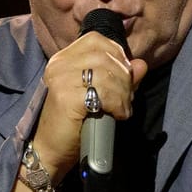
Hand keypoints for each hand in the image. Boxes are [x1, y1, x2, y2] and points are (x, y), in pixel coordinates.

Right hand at [28, 31, 146, 179]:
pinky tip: (116, 115)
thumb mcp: (98, 95)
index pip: (97, 40)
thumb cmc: (74, 123)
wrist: (50, 150)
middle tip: (126, 99)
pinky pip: (104, 93)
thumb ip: (119, 77)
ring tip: (122, 109)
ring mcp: (61, 79)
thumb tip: (141, 64)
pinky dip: (117, 104)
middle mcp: (60, 64)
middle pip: (106, 56)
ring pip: (107, 74)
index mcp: (63, 58)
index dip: (117, 55)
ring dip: (123, 94)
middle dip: (124, 78)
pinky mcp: (67, 97)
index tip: (123, 77)